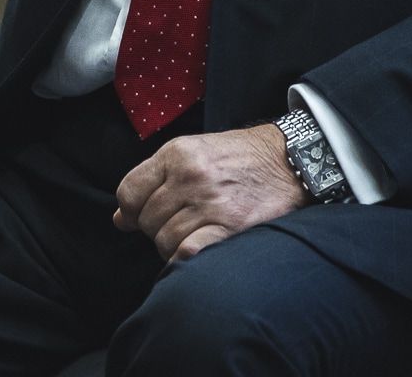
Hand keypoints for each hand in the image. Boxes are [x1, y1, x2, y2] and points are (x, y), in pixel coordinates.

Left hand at [112, 124, 308, 261]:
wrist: (290, 160)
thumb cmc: (240, 157)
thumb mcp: (193, 152)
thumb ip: (155, 180)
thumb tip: (121, 218)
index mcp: (176, 153)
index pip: (128, 192)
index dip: (131, 211)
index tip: (141, 217)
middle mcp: (190, 177)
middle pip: (147, 220)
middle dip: (156, 228)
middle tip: (178, 224)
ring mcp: (210, 203)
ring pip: (164, 240)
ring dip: (173, 245)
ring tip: (193, 234)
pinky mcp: (229, 226)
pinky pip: (187, 253)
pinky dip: (185, 258)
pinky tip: (196, 251)